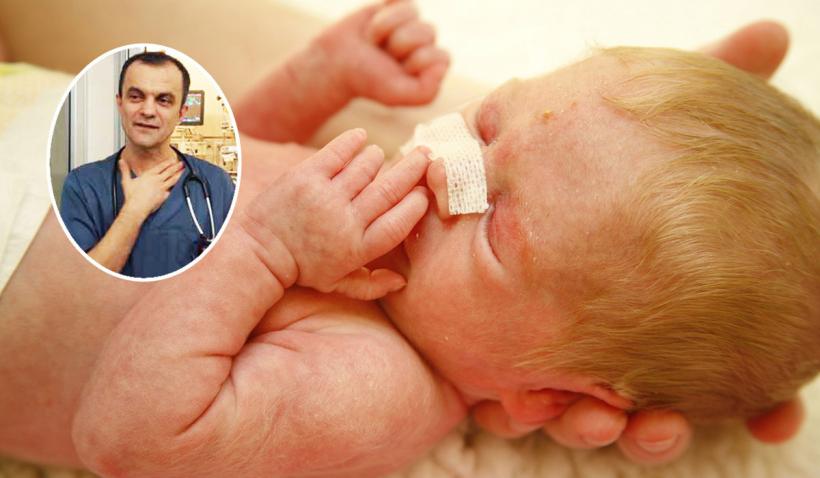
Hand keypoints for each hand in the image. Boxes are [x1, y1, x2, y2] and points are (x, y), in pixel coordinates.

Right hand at [119, 157, 183, 218]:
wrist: (137, 207)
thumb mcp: (126, 180)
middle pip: (169, 171)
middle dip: (176, 166)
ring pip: (173, 179)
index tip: (172, 160)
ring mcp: (162, 188)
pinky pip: (172, 190)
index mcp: (149, 175)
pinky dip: (176, 186)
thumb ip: (125, 169)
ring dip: (179, 174)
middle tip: (182, 163)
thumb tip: (121, 161)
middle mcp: (157, 180)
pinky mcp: (164, 195)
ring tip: (184, 171)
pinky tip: (180, 185)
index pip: (161, 167)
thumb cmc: (131, 196)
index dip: (167, 163)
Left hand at [245, 128, 428, 298]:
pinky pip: (338, 152)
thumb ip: (372, 285)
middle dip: (413, 168)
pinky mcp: (306, 177)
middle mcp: (347, 221)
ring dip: (378, 157)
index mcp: (359, 248)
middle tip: (426, 155)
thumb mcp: (337, 284)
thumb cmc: (302, 269)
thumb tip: (403, 281)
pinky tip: (362, 138)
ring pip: (368, 166)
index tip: (425, 191)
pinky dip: (354, 142)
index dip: (418, 202)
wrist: (258, 252)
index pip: (401, 220)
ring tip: (381, 156)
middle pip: (391, 188)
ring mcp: (326, 197)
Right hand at [312, 0, 449, 106]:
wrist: (337, 61)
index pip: (441, 57)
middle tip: (383, 55)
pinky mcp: (394, 5)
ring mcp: (410, 23)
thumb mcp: (395, 94)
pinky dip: (386, 8)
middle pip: (427, 32)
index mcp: (431, 67)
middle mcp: (425, 44)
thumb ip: (425, 91)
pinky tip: (374, 21)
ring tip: (375, 41)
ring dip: (385, 27)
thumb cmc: (367, 80)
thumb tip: (442, 67)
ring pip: (411, 12)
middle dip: (399, 44)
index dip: (417, 61)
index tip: (397, 71)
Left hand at [472, 20, 804, 465]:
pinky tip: (515, 407)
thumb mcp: (622, 114)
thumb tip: (772, 35)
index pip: (705, 365)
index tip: (773, 416)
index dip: (754, 398)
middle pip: (643, 405)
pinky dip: (514, 414)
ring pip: (579, 416)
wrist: (432, 176)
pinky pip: (503, 408)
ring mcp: (546, 352)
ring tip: (590, 419)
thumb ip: (696, 87)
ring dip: (591, 428)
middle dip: (655, 425)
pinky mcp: (483, 361)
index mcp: (643, 298)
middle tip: (657, 424)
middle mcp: (602, 333)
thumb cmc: (550, 140)